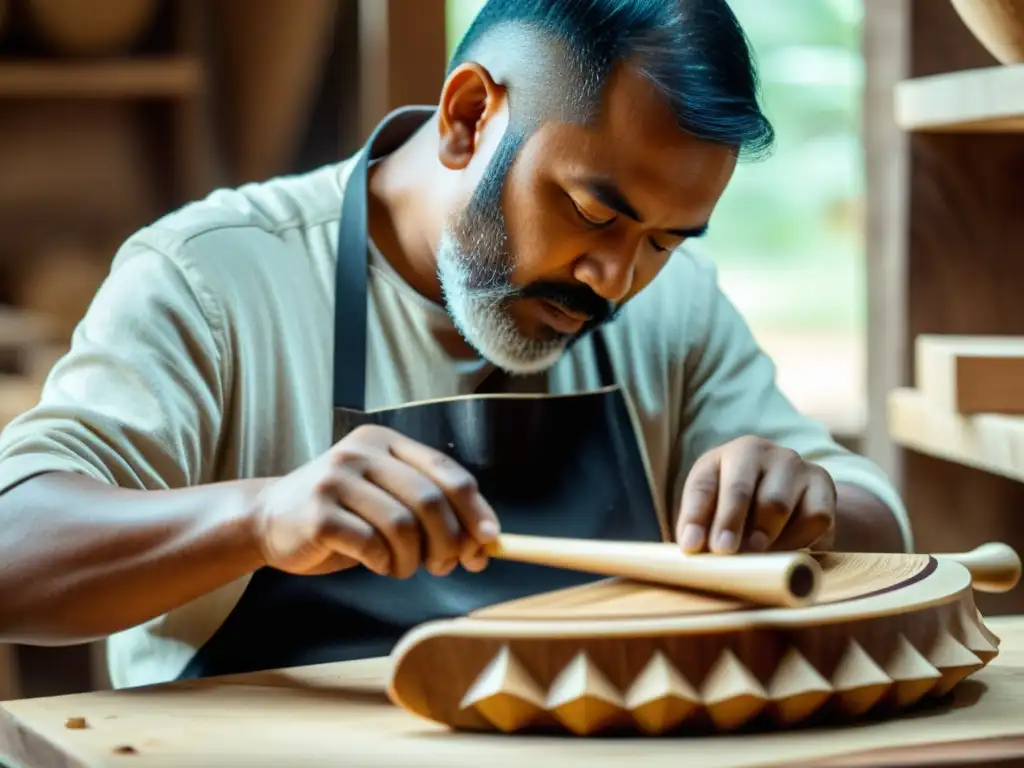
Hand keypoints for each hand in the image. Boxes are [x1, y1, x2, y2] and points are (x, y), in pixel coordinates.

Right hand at [250, 424, 499, 577]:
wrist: (268, 519)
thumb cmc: (342, 514)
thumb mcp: (386, 498)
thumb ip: (430, 511)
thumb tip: (485, 543)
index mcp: (387, 442)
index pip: (447, 471)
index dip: (475, 508)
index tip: (490, 541)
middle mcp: (362, 453)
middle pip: (430, 499)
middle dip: (449, 541)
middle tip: (446, 565)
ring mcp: (337, 479)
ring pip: (403, 525)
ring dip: (414, 559)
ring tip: (403, 567)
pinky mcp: (318, 512)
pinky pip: (371, 544)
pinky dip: (384, 563)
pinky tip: (377, 564)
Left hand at [676, 436, 834, 553]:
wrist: (794, 497)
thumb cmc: (741, 507)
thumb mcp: (713, 509)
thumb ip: (701, 527)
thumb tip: (692, 549)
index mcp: (722, 457)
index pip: (702, 486)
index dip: (695, 517)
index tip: (691, 546)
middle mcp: (758, 452)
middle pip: (739, 490)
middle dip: (728, 523)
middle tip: (722, 551)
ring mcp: (793, 464)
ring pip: (776, 505)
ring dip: (763, 537)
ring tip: (754, 557)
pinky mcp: (822, 483)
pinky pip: (812, 518)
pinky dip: (799, 540)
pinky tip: (788, 549)